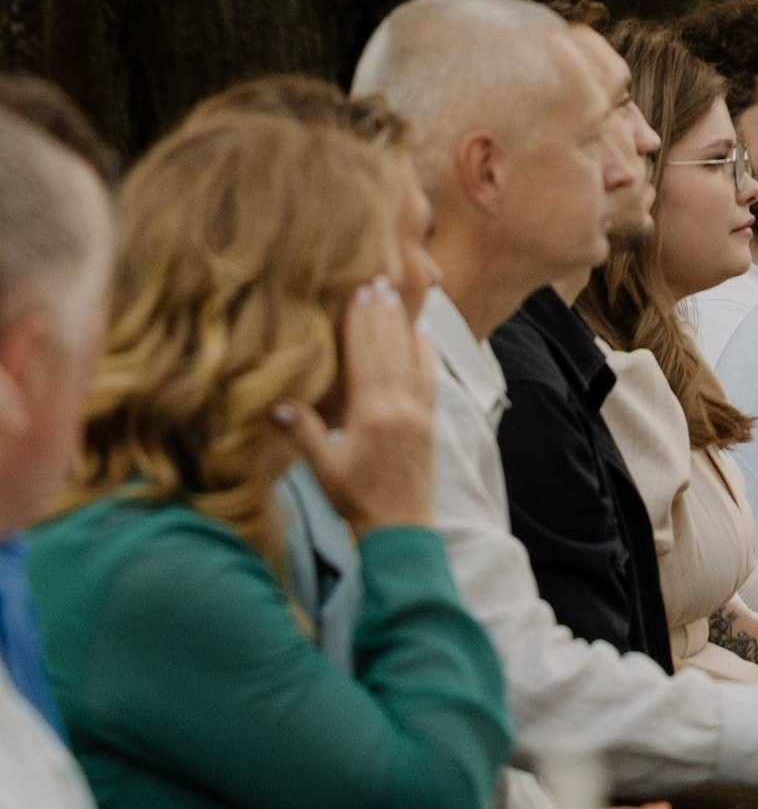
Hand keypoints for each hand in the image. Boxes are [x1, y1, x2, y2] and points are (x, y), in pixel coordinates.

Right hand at [274, 276, 437, 535]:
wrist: (402, 528)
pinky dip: (425, 350)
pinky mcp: (430, 420)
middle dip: (381, 313)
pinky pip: (429, 376)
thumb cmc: (358, 501)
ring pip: (410, 356)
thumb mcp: (324, 470)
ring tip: (395, 295)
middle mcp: (399, 405)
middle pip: (388, 348)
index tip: (358, 293)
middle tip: (376, 280)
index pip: (365, 356)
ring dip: (402, 323)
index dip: (361, 323)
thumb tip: (275, 403)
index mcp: (371, 414)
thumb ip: (304, 434)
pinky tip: (422, 332)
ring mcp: (418, 410)